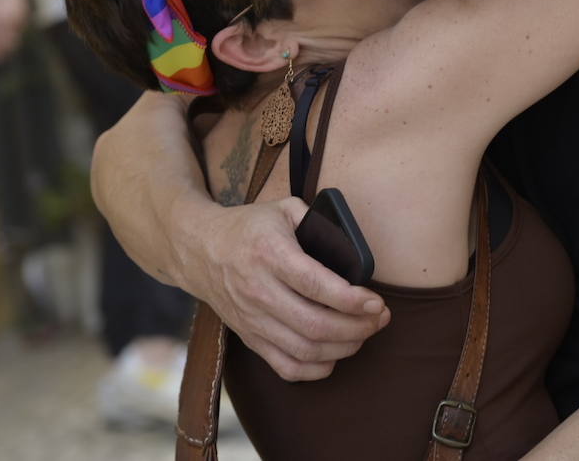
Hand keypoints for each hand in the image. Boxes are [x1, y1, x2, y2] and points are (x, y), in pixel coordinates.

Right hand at [173, 193, 389, 380]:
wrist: (199, 250)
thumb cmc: (248, 228)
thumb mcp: (282, 208)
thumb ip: (319, 220)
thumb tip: (353, 245)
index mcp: (270, 254)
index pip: (316, 285)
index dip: (351, 299)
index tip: (376, 302)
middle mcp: (259, 291)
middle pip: (315, 324)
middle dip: (357, 327)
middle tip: (379, 319)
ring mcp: (252, 319)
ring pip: (304, 350)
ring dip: (343, 347)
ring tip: (365, 334)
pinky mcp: (249, 337)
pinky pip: (286, 367)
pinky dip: (316, 369)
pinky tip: (335, 354)